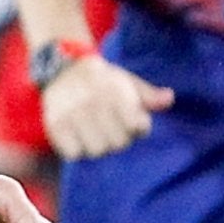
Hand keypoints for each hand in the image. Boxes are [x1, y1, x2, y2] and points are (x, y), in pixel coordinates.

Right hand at [39, 53, 171, 159]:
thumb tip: (169, 99)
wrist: (63, 69)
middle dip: (119, 139)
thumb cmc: (103, 81)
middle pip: (118, 144)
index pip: (136, 127)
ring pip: (96, 151)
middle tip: (112, 128)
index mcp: (113, 90)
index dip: (138, 127)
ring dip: (99, 146)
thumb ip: (149, 95)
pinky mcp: (54, 124)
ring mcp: (71, 114)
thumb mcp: (127, 81)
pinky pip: (73, 153)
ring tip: (95, 134)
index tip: (133, 120)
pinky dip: (77, 149)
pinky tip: (78, 136)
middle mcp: (92, 101)